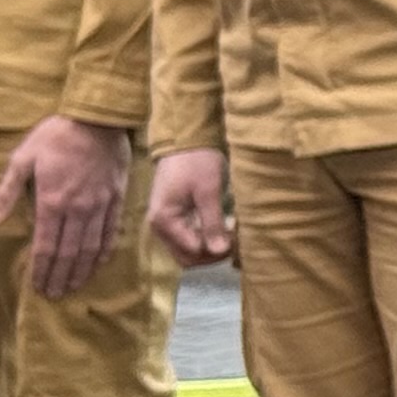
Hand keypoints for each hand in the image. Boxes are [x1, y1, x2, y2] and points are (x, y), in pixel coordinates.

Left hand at [0, 117, 132, 297]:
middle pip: (69, 252)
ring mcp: (100, 205)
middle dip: (61, 276)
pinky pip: (112, 230)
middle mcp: (78, 209)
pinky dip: (105, 250)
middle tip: (56, 295)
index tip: (38, 287)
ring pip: (92, 246)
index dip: (42, 269)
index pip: (46, 246)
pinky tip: (99, 262)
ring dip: (82, 270)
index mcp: (52, 201)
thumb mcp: (22, 158)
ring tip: (75, 285)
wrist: (97, 118)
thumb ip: (7, 191)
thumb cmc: (55, 136)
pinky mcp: (116, 198)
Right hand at [146, 146, 230, 264]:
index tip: (237, 238)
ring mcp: (165, 223)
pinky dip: (204, 237)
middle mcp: (159, 227)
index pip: (192, 253)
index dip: (216, 251)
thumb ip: (212, 222)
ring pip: (188, 249)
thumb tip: (220, 251)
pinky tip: (222, 227)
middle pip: (187, 256)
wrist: (183, 140)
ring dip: (209, 247)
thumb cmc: (196, 161)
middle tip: (236, 240)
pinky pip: (188, 237)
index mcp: (165, 221)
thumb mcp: (208, 191)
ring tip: (231, 233)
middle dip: (212, 254)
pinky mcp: (173, 217)